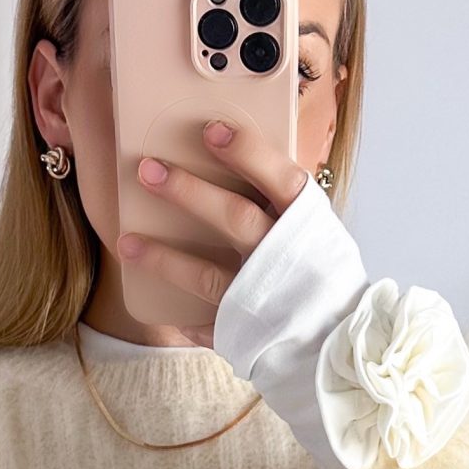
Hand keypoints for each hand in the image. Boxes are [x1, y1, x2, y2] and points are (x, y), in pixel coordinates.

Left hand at [117, 116, 309, 317]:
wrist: (342, 338)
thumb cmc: (324, 273)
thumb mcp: (316, 230)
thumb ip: (280, 202)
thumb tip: (229, 157)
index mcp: (309, 225)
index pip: (281, 179)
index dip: (248, 152)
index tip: (211, 130)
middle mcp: (286, 258)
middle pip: (235, 217)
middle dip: (188, 191)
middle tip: (148, 169)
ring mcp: (264, 297)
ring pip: (206, 274)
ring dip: (162, 257)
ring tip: (126, 241)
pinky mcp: (247, 331)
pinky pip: (205, 324)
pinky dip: (181, 319)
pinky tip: (156, 310)